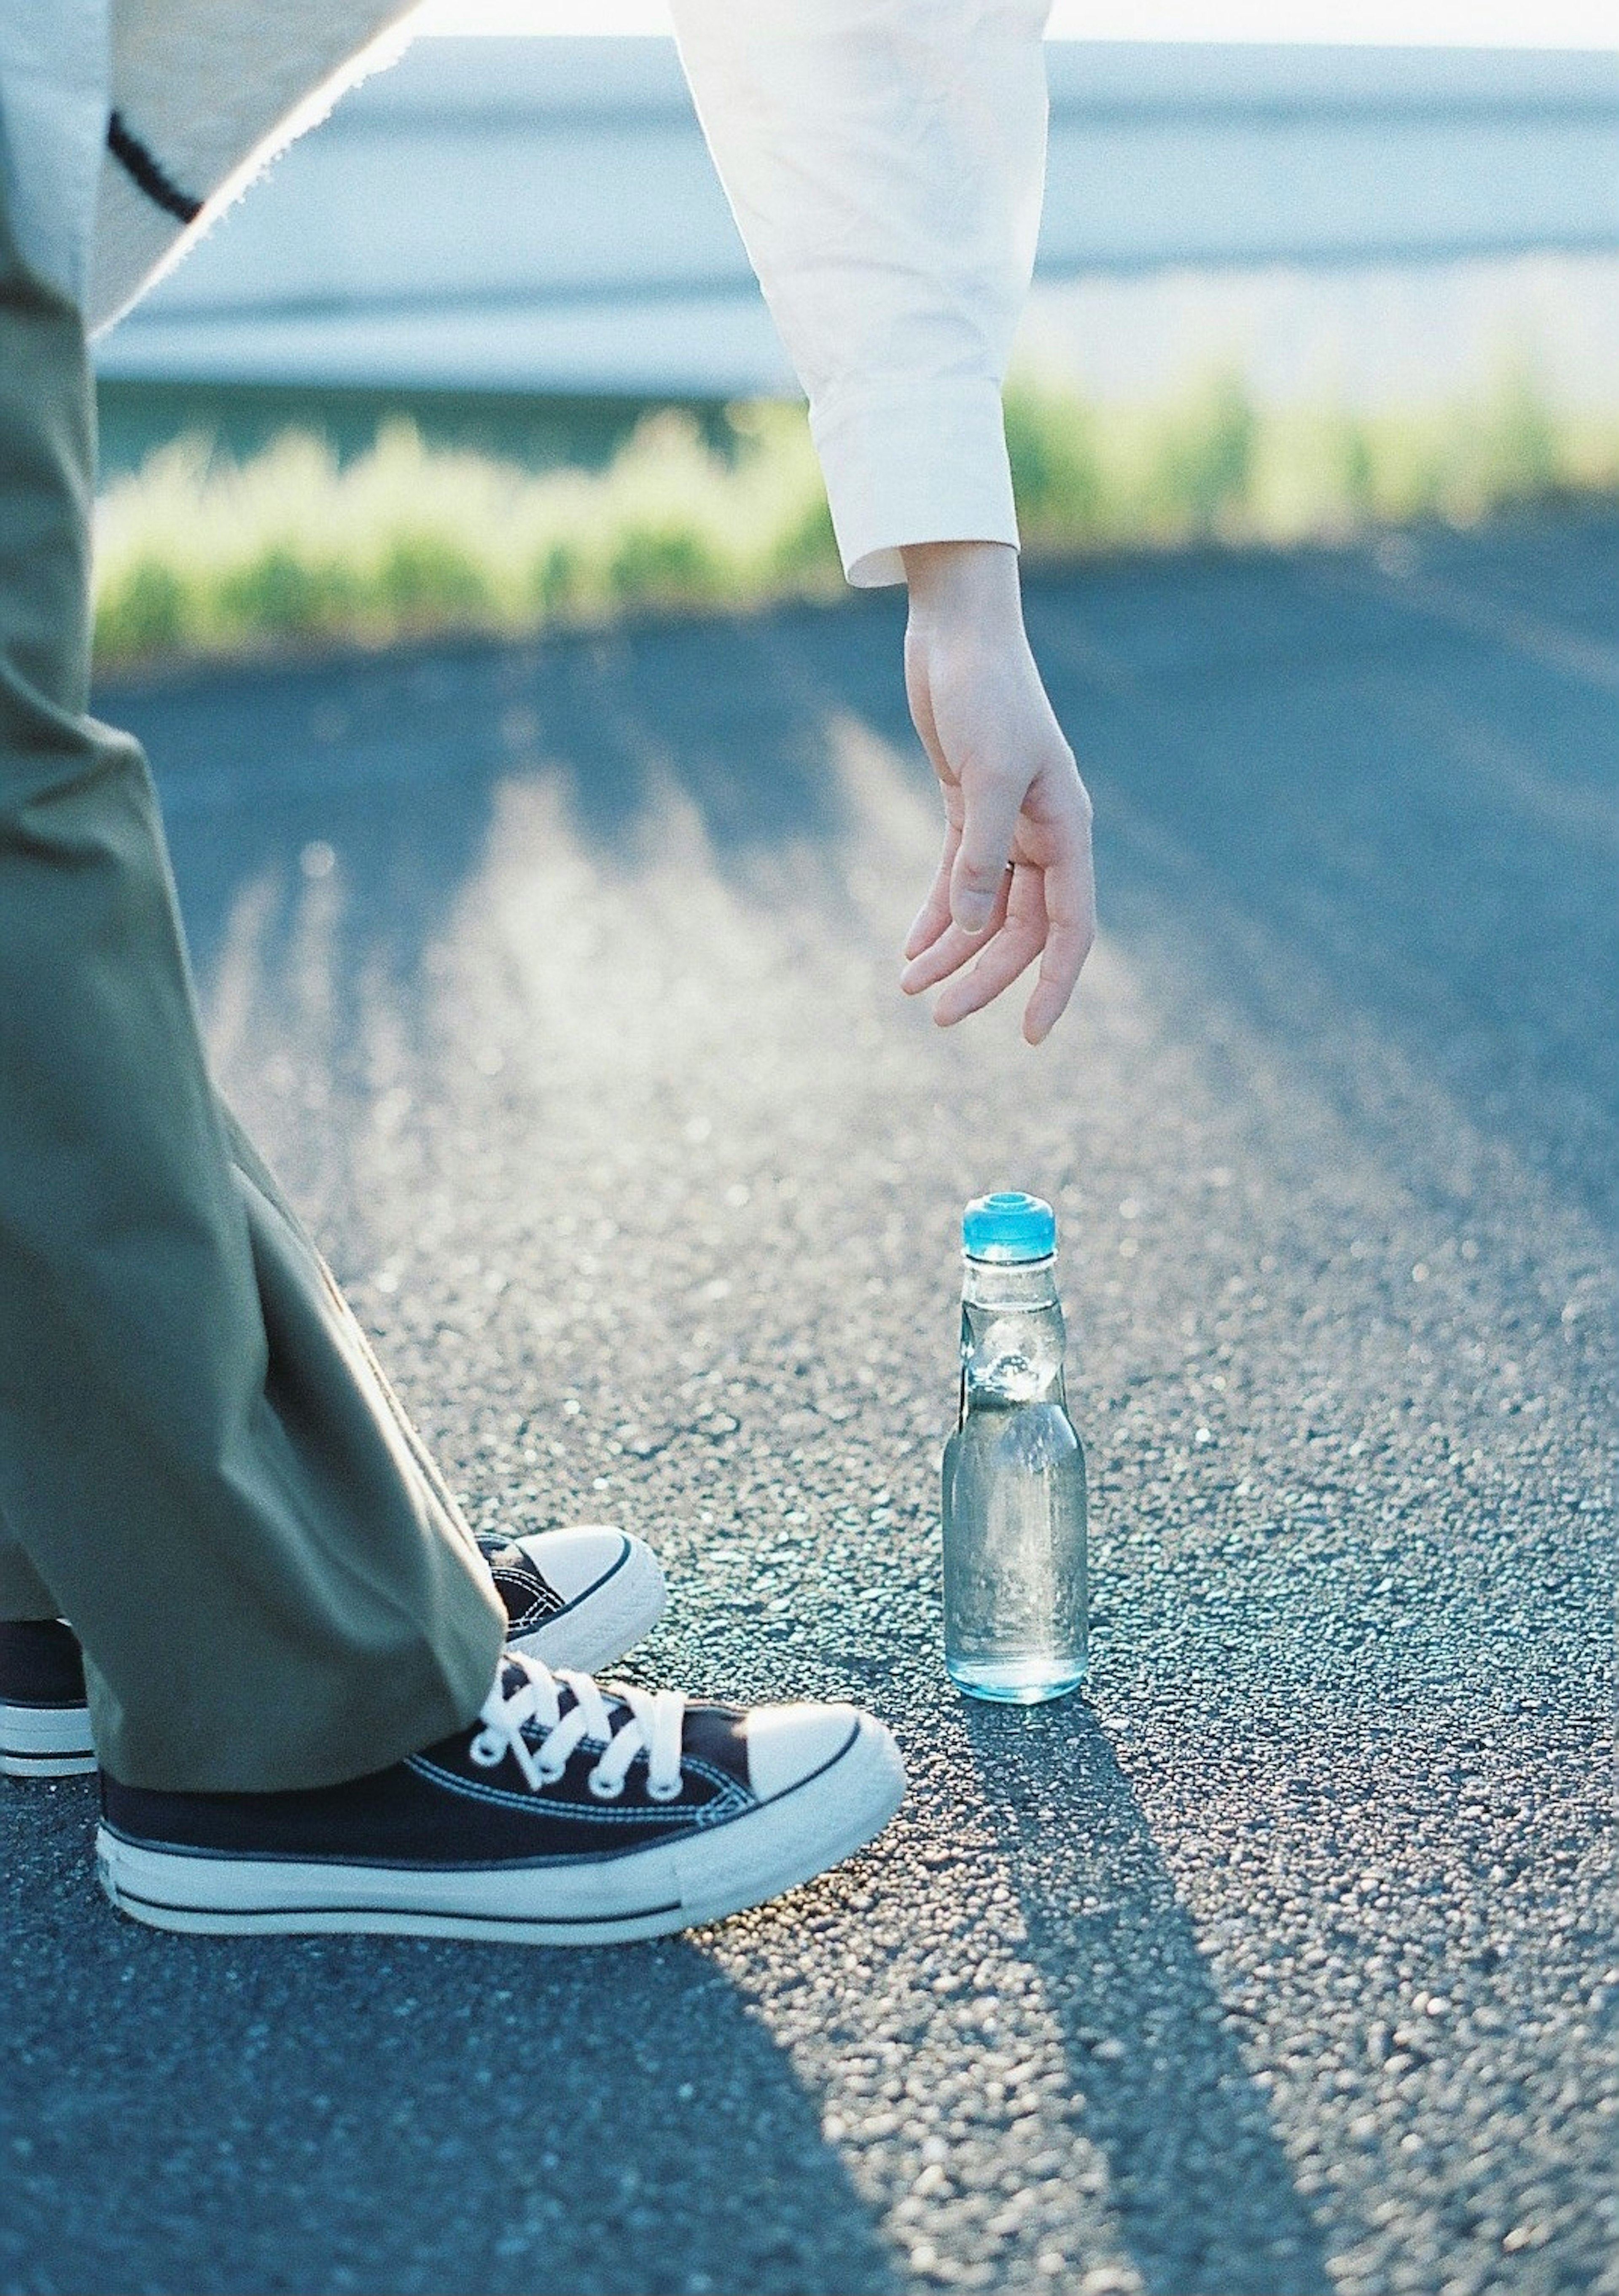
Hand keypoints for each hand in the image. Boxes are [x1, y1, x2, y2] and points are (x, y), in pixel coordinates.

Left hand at [898, 541, 1095, 1044]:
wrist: (958, 632)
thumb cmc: (985, 693)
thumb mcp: (989, 774)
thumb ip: (984, 854)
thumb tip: (974, 929)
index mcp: (1068, 831)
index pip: (1071, 930)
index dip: (1054, 986)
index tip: (1033, 1038)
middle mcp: (1045, 835)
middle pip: (1020, 930)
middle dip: (983, 977)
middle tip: (936, 1016)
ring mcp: (1007, 824)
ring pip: (985, 911)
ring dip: (952, 952)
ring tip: (909, 988)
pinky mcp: (968, 809)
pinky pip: (957, 881)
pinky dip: (936, 916)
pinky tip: (910, 948)